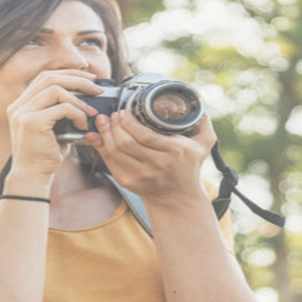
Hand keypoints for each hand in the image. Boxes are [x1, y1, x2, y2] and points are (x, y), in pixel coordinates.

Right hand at [6, 69, 103, 177]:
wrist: (32, 178)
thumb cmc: (45, 157)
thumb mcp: (55, 129)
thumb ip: (63, 112)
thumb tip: (87, 99)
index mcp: (22, 104)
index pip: (45, 77)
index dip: (68, 74)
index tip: (88, 79)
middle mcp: (18, 106)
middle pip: (50, 77)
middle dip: (77, 80)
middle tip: (97, 89)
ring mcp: (23, 113)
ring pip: (55, 88)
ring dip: (79, 99)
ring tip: (92, 113)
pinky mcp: (32, 122)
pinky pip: (61, 107)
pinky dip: (77, 113)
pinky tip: (83, 125)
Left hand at [84, 110, 216, 204]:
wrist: (178, 198)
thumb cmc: (189, 168)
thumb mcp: (203, 145)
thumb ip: (203, 123)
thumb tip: (198, 103)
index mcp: (174, 151)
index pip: (145, 135)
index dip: (129, 122)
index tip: (124, 111)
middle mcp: (157, 164)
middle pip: (126, 143)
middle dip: (114, 125)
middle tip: (112, 115)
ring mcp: (141, 175)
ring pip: (115, 151)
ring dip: (105, 134)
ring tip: (103, 121)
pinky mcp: (128, 182)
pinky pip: (110, 161)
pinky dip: (101, 147)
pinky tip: (98, 136)